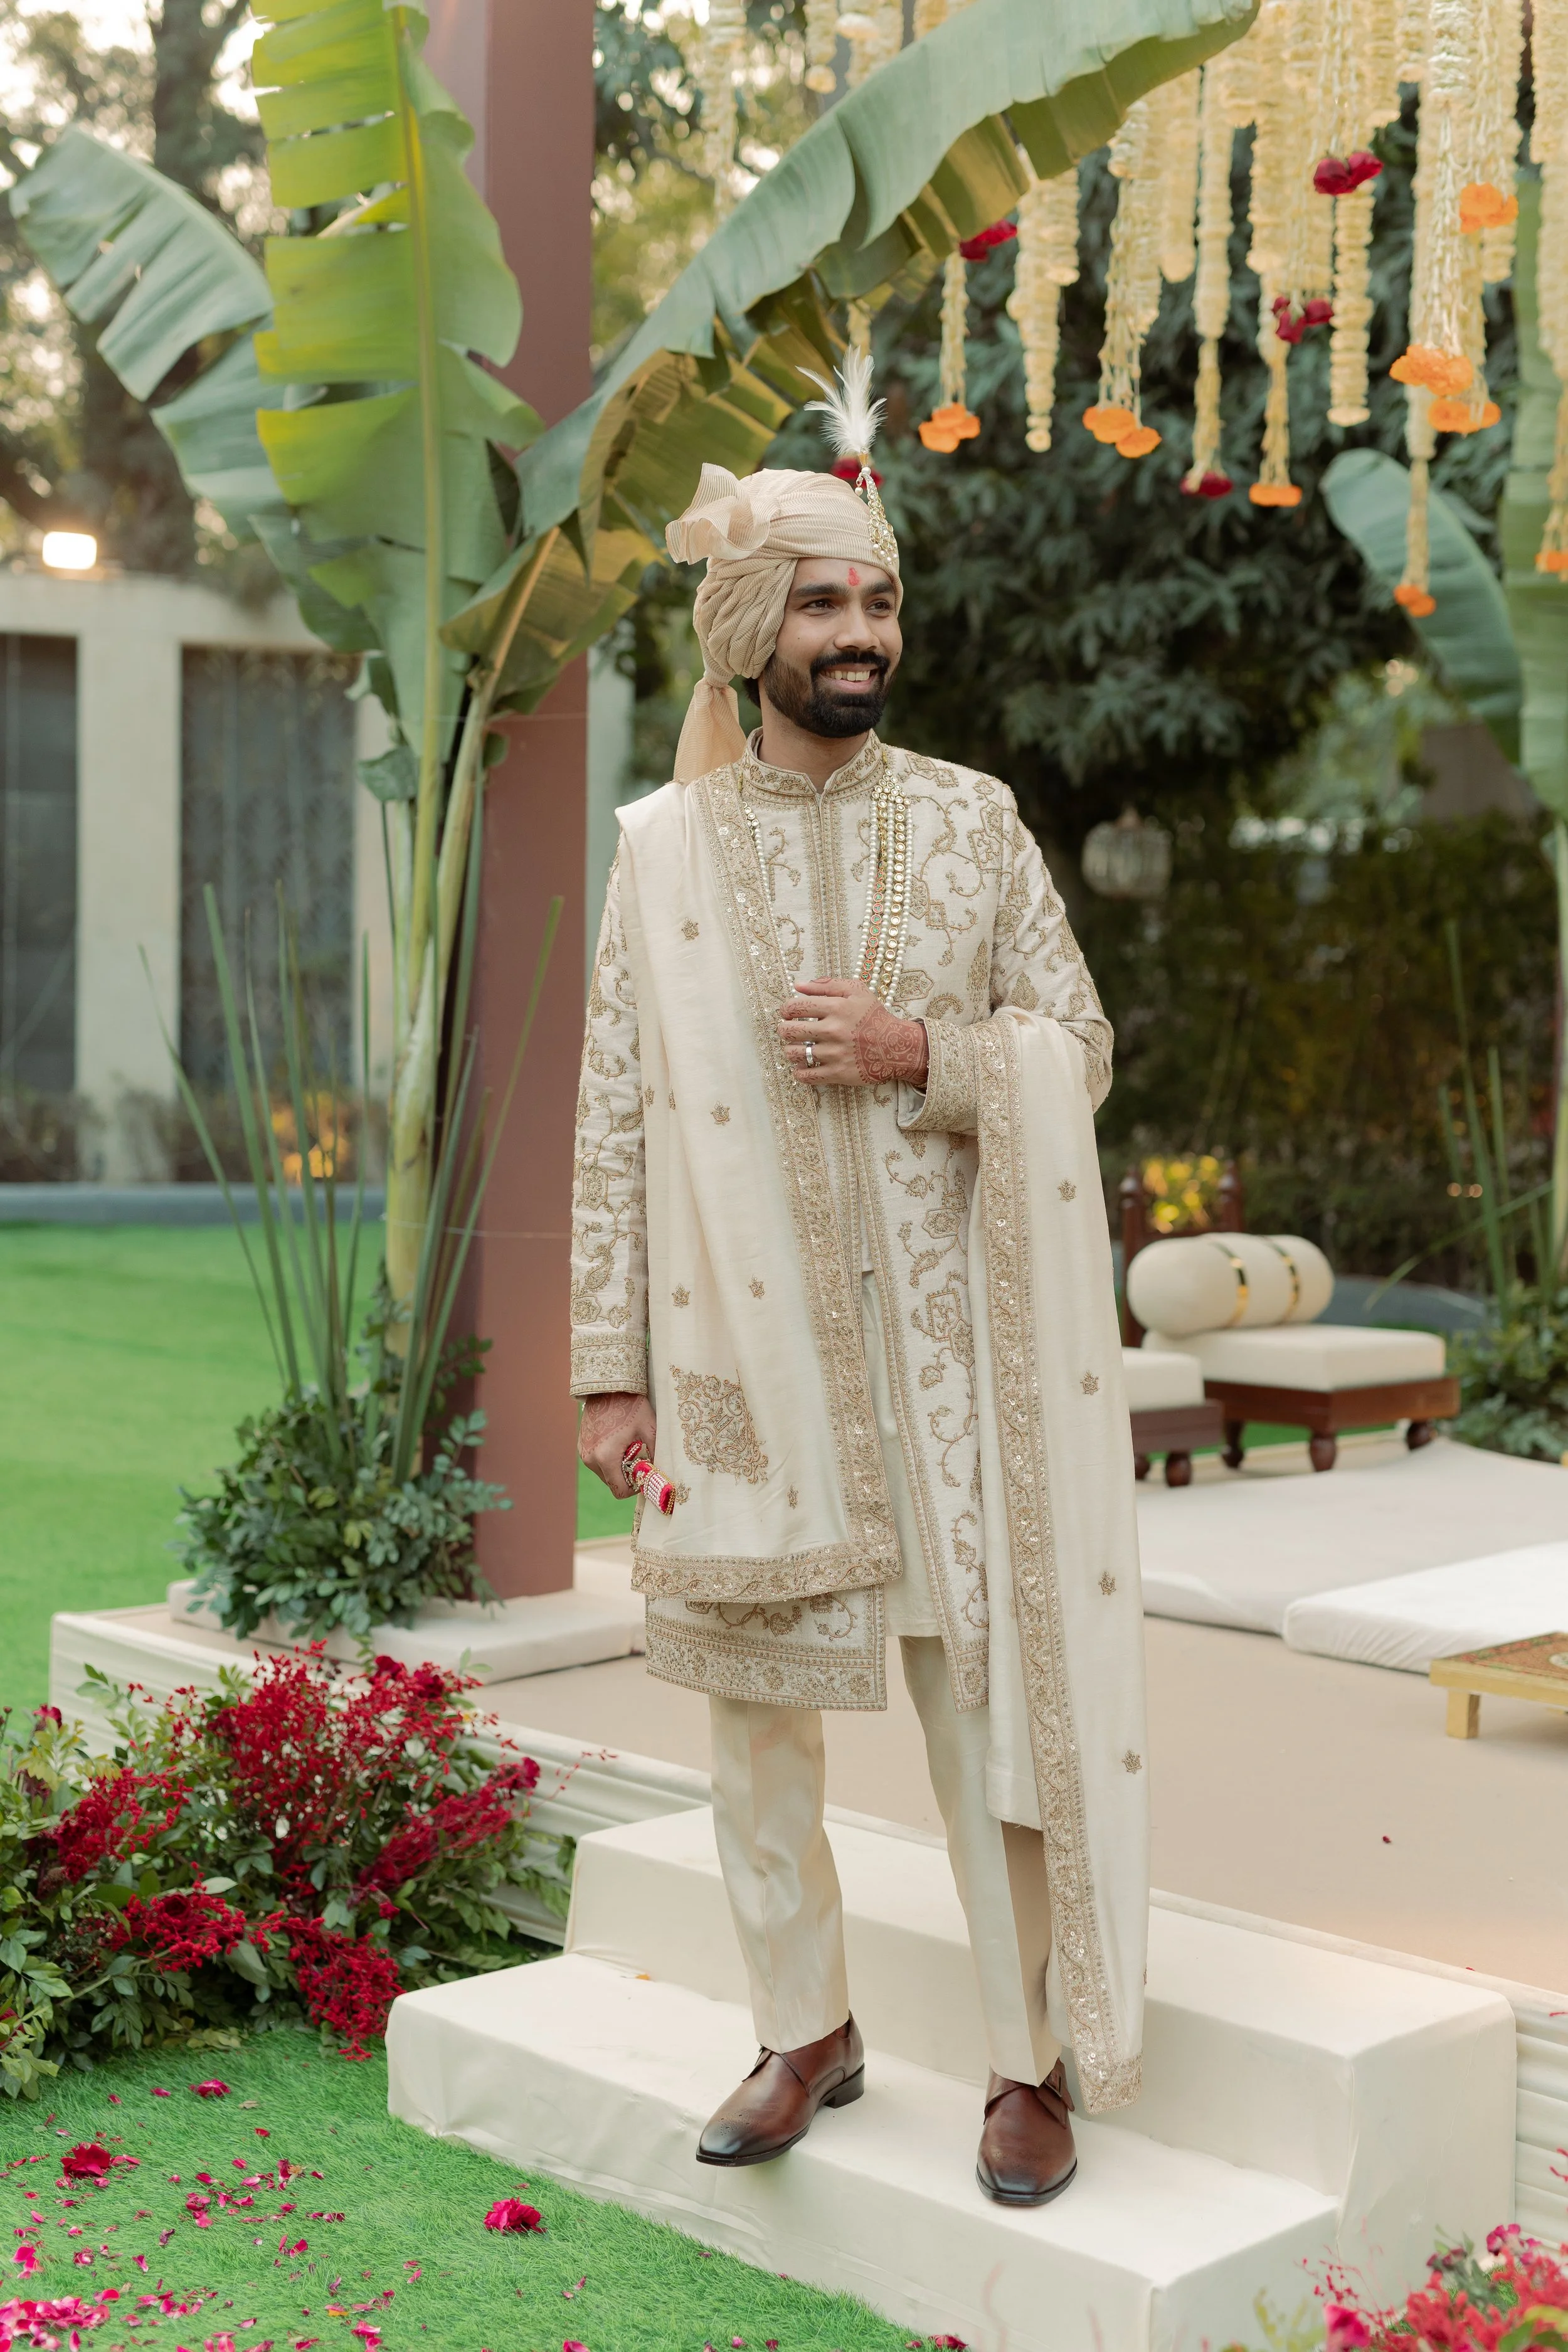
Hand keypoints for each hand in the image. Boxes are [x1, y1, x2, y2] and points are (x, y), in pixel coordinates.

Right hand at [578, 1391, 656, 1498]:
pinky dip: (608, 1458)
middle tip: (638, 1458)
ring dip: (617, 1467)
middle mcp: (590, 1458)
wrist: (608, 1386)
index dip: (635, 1487)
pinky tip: (617, 1441)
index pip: (620, 1491)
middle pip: (612, 1482)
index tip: (643, 1474)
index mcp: (606, 1458)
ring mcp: (583, 1452)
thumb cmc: (631, 1406)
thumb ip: (655, 1456)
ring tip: (628, 1447)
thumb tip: (660, 1474)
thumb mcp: (650, 1430)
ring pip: (604, 1473)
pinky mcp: (581, 1445)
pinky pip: (597, 1461)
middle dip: (626, 1476)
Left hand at [778, 975, 929, 1088]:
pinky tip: (802, 1067)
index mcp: (836, 1007)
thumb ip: (827, 985)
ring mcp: (834, 1054)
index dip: (786, 1010)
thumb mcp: (857, 991)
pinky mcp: (838, 1073)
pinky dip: (799, 1072)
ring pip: (794, 1054)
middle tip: (788, 1031)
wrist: (897, 1047)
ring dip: (790, 1050)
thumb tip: (798, 986)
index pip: (794, 1007)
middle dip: (784, 1030)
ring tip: (796, 1048)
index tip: (788, 1013)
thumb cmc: (875, 1017)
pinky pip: (806, 1076)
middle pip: (789, 1031)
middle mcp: (833, 1030)